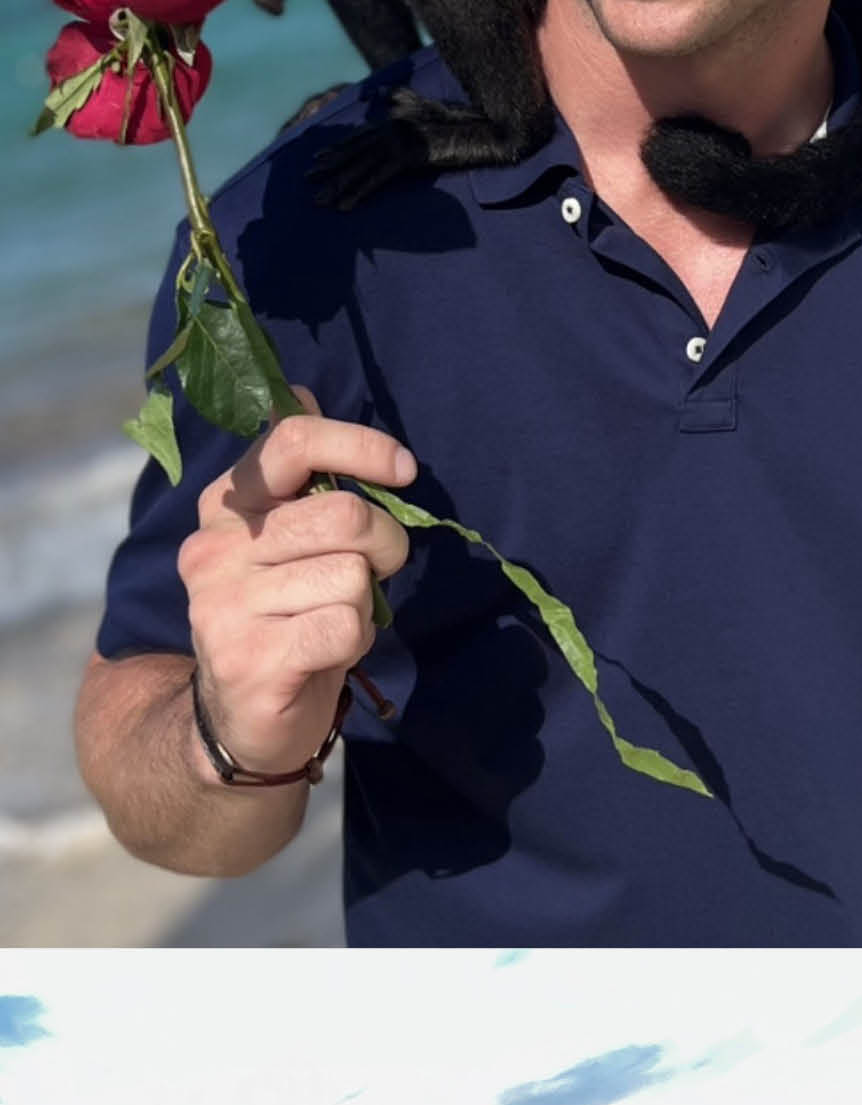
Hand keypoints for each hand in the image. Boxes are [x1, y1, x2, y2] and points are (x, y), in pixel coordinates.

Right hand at [181, 394, 413, 777]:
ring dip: (363, 603)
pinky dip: (354, 640)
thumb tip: (302, 389)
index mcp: (228, 505)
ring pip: (350, 577)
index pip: (292, 442)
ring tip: (329, 619)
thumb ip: (303, 478)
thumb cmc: (288, 615)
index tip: (403, 469)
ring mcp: (223, 603)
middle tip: (372, 573)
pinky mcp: (248, 656)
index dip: (359, 445)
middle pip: (345, 516)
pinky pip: (345, 625)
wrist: (242, 715)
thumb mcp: (293, 541)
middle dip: (384, 546)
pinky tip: (323, 652)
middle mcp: (215, 546)